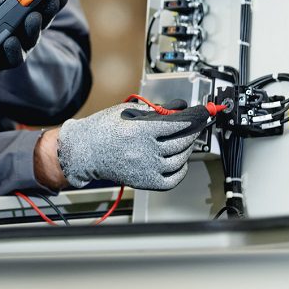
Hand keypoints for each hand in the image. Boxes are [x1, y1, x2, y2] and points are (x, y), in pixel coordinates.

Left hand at [0, 0, 68, 75]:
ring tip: (33, 17)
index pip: (46, 5)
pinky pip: (14, 56)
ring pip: (31, 38)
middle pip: (43, 20)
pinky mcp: (7, 60)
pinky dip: (14, 49)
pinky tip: (11, 40)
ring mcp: (20, 45)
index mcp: (27, 13)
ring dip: (34, 27)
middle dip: (50, 10)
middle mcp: (27, 30)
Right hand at [55, 101, 211, 190]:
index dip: (195, 116)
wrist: (86, 150)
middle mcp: (145, 151)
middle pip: (182, 140)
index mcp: (140, 131)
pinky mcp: (145, 181)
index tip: (203, 112)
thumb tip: (180, 107)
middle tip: (198, 122)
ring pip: (180, 158)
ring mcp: (146, 168)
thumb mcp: (129, 111)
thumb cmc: (104, 129)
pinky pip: (173, 179)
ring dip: (188, 146)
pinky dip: (181, 169)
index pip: (179, 123)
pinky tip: (181, 160)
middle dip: (194, 129)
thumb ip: (157, 110)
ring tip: (187, 138)